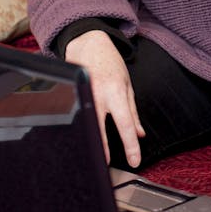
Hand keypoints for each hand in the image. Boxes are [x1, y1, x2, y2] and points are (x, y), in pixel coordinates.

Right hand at [65, 30, 144, 166]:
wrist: (88, 43)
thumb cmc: (110, 63)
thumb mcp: (127, 85)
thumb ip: (133, 112)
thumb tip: (140, 134)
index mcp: (116, 92)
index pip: (125, 124)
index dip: (130, 145)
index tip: (135, 160)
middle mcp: (98, 95)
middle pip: (100, 128)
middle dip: (104, 150)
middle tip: (107, 168)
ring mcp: (82, 94)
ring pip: (85, 124)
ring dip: (90, 142)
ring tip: (94, 159)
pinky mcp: (71, 94)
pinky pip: (75, 116)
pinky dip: (79, 129)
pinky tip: (80, 141)